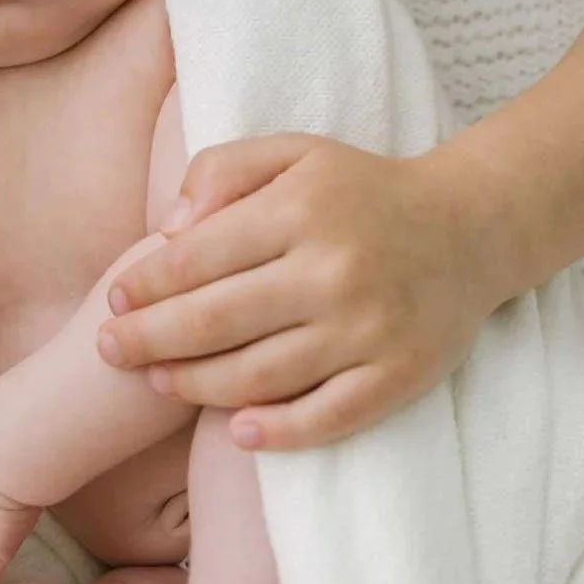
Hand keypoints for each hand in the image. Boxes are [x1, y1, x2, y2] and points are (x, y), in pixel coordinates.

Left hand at [95, 135, 510, 449]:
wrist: (472, 226)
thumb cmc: (362, 190)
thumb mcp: (294, 152)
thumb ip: (223, 170)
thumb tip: (168, 229)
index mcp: (302, 210)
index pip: (197, 257)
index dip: (145, 286)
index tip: (114, 301)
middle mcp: (333, 272)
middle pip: (214, 322)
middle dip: (149, 340)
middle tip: (110, 351)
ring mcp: (368, 330)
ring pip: (259, 375)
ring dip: (196, 386)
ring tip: (160, 381)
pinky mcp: (398, 376)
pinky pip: (328, 416)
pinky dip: (278, 431)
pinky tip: (238, 431)